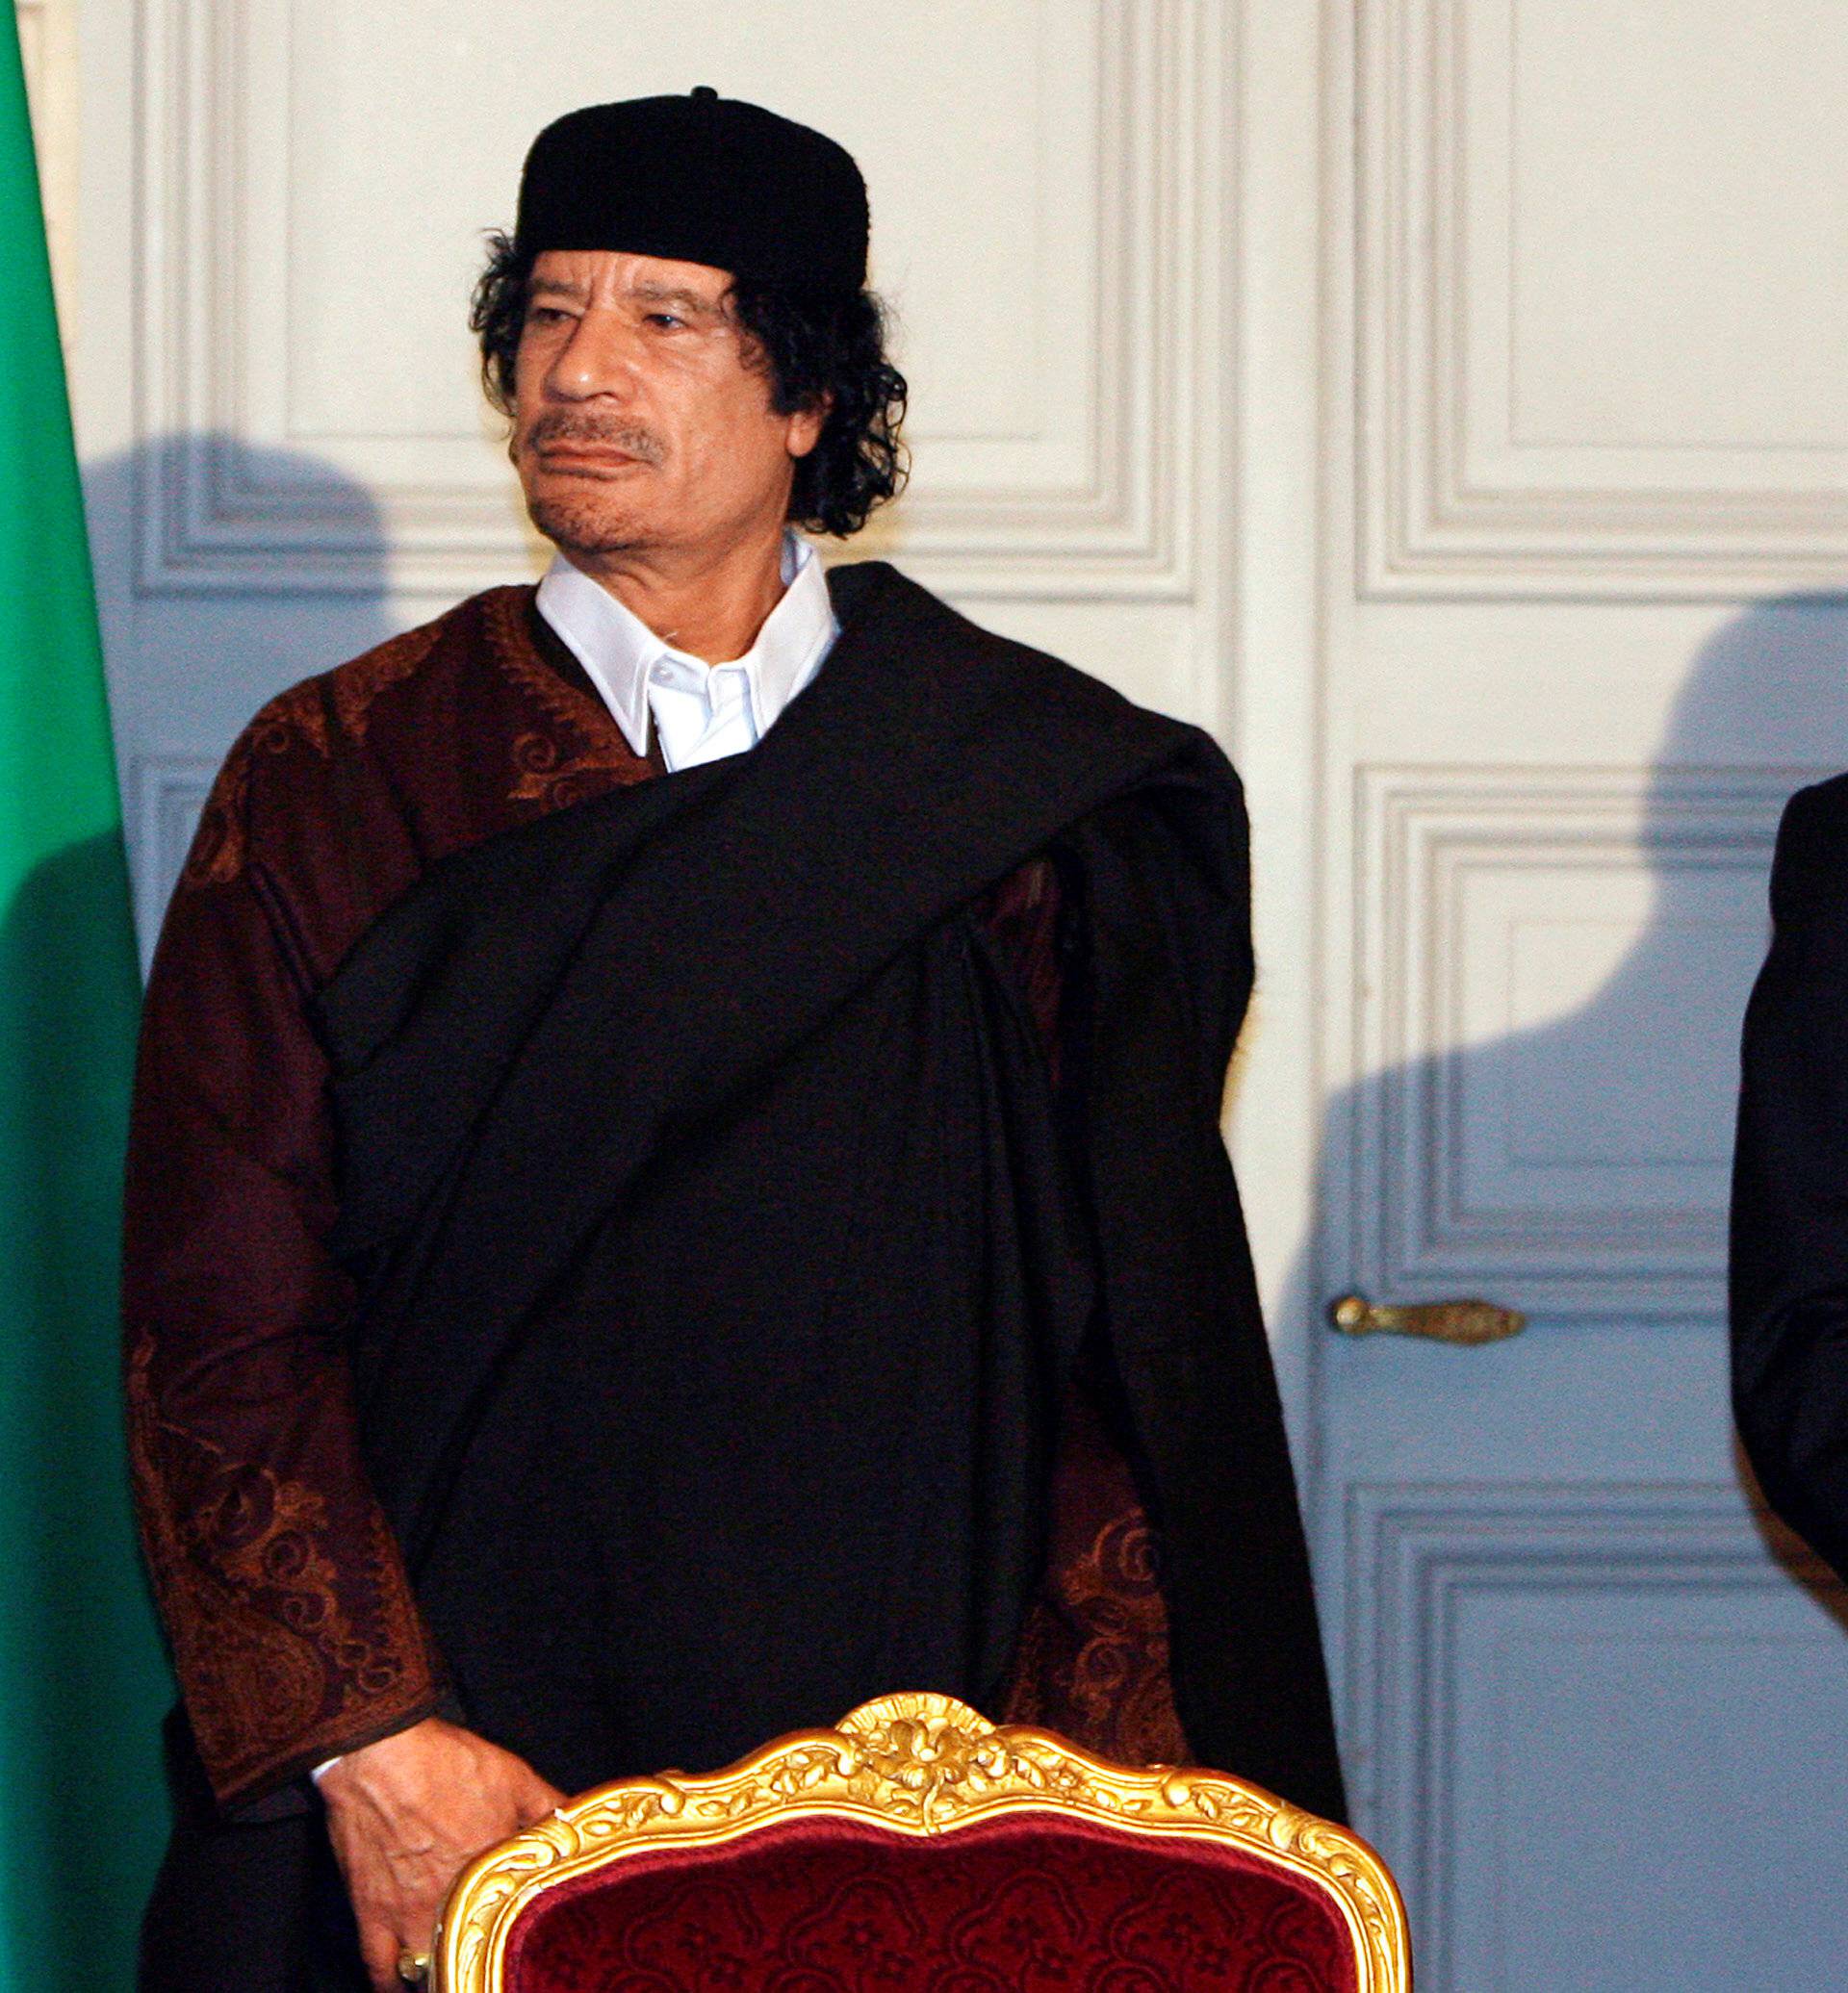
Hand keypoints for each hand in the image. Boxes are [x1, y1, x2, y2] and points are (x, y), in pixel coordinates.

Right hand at [318, 1715, 565, 1990]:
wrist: (381, 1756)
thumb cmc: (447, 1761)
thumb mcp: (514, 1776)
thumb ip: (549, 1806)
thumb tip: (578, 1821)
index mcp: (495, 1873)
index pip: (524, 1920)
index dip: (531, 1935)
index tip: (536, 1943)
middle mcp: (455, 1904)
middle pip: (477, 1955)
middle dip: (489, 1963)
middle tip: (495, 1962)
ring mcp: (411, 1916)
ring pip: (431, 1970)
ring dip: (445, 1974)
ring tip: (458, 1973)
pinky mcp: (373, 1915)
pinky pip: (381, 1969)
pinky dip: (391, 1984)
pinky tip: (403, 1987)